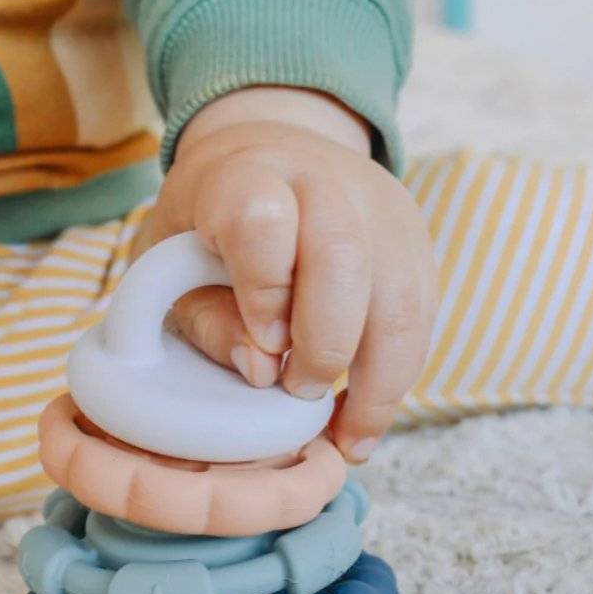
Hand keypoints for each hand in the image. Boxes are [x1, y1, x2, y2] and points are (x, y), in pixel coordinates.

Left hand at [137, 87, 436, 462]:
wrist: (266, 156)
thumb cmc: (204, 228)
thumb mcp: (169, 269)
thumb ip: (205, 321)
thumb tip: (262, 372)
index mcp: (245, 175)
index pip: (263, 222)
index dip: (264, 292)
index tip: (262, 346)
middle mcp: (322, 180)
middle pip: (345, 256)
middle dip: (325, 345)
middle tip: (297, 391)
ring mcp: (381, 208)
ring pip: (402, 297)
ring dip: (377, 383)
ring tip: (343, 437)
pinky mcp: (415, 242)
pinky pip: (422, 318)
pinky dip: (397, 379)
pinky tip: (362, 416)